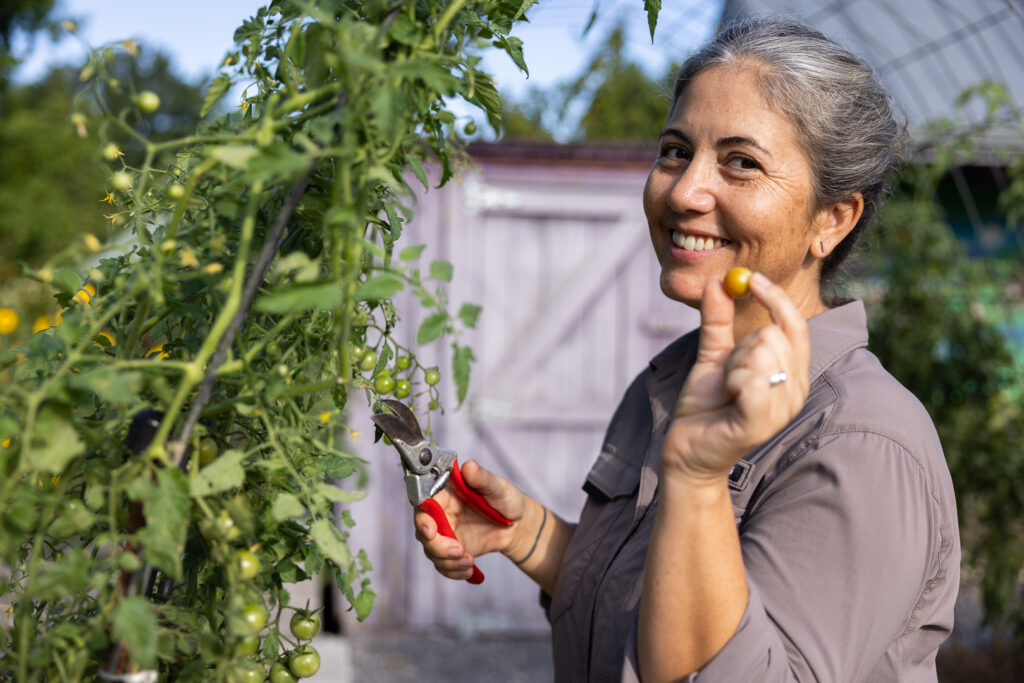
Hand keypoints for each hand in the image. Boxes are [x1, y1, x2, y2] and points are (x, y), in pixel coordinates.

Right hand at [413, 461, 524, 580]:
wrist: (517, 526)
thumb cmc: (507, 500)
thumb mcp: (498, 487)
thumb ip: (482, 478)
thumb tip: (469, 466)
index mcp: (446, 494)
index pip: (423, 503)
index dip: (422, 517)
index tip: (430, 530)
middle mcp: (441, 514)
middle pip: (423, 531)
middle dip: (437, 546)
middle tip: (458, 550)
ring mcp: (445, 533)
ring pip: (431, 551)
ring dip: (448, 561)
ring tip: (469, 560)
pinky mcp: (451, 550)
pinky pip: (443, 565)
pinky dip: (453, 571)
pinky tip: (469, 569)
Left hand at [663, 273, 810, 483]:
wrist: (686, 447)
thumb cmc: (705, 406)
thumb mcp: (712, 356)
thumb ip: (717, 321)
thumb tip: (717, 283)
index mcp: (791, 373)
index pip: (796, 326)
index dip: (777, 299)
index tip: (753, 279)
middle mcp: (795, 391)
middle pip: (773, 335)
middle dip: (739, 346)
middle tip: (727, 373)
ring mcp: (781, 409)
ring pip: (760, 353)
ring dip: (732, 366)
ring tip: (726, 389)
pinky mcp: (761, 424)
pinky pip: (751, 380)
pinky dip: (732, 380)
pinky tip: (727, 396)